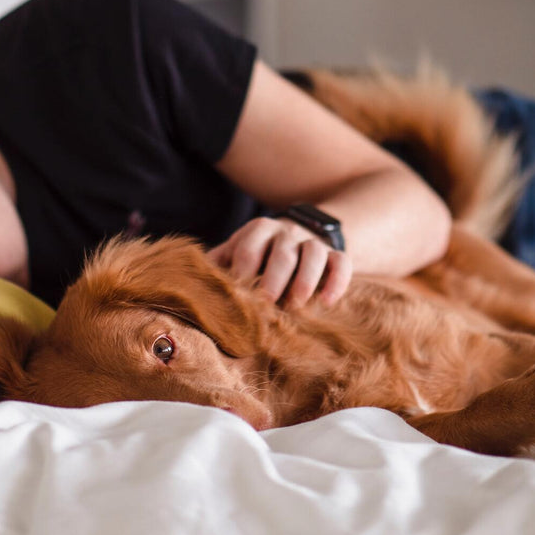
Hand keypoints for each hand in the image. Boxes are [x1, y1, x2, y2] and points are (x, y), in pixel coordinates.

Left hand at [207, 216, 351, 306]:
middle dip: (274, 277)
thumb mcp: (236, 252)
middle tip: (266, 302)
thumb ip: (218, 265)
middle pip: (283, 251)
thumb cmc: (259, 254)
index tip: (238, 294)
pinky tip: (326, 303)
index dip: (243, 271)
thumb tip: (193, 287)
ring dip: (305, 279)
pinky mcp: (336, 254)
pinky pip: (342, 263)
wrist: (299, 237)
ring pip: (314, 253)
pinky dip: (336, 282)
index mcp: (258, 230)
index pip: (249, 247)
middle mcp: (287, 232)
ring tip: (296, 304)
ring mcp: (313, 242)